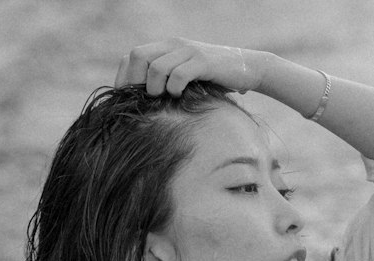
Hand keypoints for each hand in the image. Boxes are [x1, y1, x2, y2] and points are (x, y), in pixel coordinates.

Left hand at [115, 38, 269, 96]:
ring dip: (155, 88)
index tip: (127, 98)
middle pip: (138, 56)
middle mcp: (174, 44)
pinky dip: (175, 88)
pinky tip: (180, 96)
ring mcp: (188, 51)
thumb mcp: (188, 76)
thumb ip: (169, 80)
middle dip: (136, 82)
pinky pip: (178, 74)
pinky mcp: (203, 61)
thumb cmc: (216, 79)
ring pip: (156, 67)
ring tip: (164, 99)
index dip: (125, 77)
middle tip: (145, 101)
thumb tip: (146, 103)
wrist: (248, 68)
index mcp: (166, 47)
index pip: (132, 55)